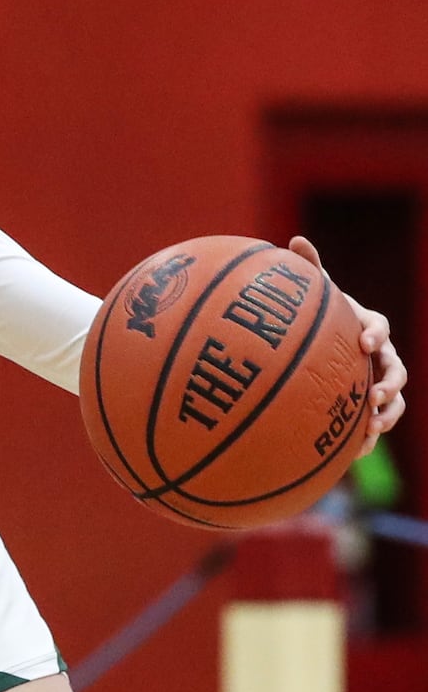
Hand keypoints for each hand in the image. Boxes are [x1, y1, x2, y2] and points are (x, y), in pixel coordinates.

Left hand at [290, 236, 407, 455]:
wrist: (324, 347)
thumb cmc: (320, 317)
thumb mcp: (315, 293)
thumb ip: (309, 268)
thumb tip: (295, 239)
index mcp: (367, 326)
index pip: (379, 327)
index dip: (376, 333)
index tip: (366, 341)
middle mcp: (379, 356)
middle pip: (396, 370)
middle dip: (390, 383)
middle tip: (375, 393)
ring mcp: (376, 381)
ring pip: (394, 401)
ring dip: (388, 413)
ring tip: (373, 426)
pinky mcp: (365, 405)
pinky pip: (374, 423)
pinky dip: (369, 437)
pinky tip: (355, 451)